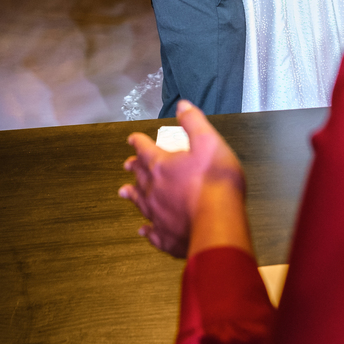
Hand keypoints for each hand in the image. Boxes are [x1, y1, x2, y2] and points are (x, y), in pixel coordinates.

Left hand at [119, 100, 245, 258]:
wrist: (219, 221)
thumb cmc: (216, 182)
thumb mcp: (209, 141)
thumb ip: (193, 122)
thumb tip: (182, 107)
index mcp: (161, 166)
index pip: (145, 149)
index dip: (138, 141)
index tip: (132, 139)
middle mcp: (154, 190)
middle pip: (139, 176)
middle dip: (134, 167)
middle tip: (128, 164)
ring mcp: (158, 214)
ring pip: (140, 202)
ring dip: (132, 195)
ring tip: (124, 192)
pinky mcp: (166, 237)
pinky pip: (153, 233)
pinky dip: (148, 230)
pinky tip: (144, 231)